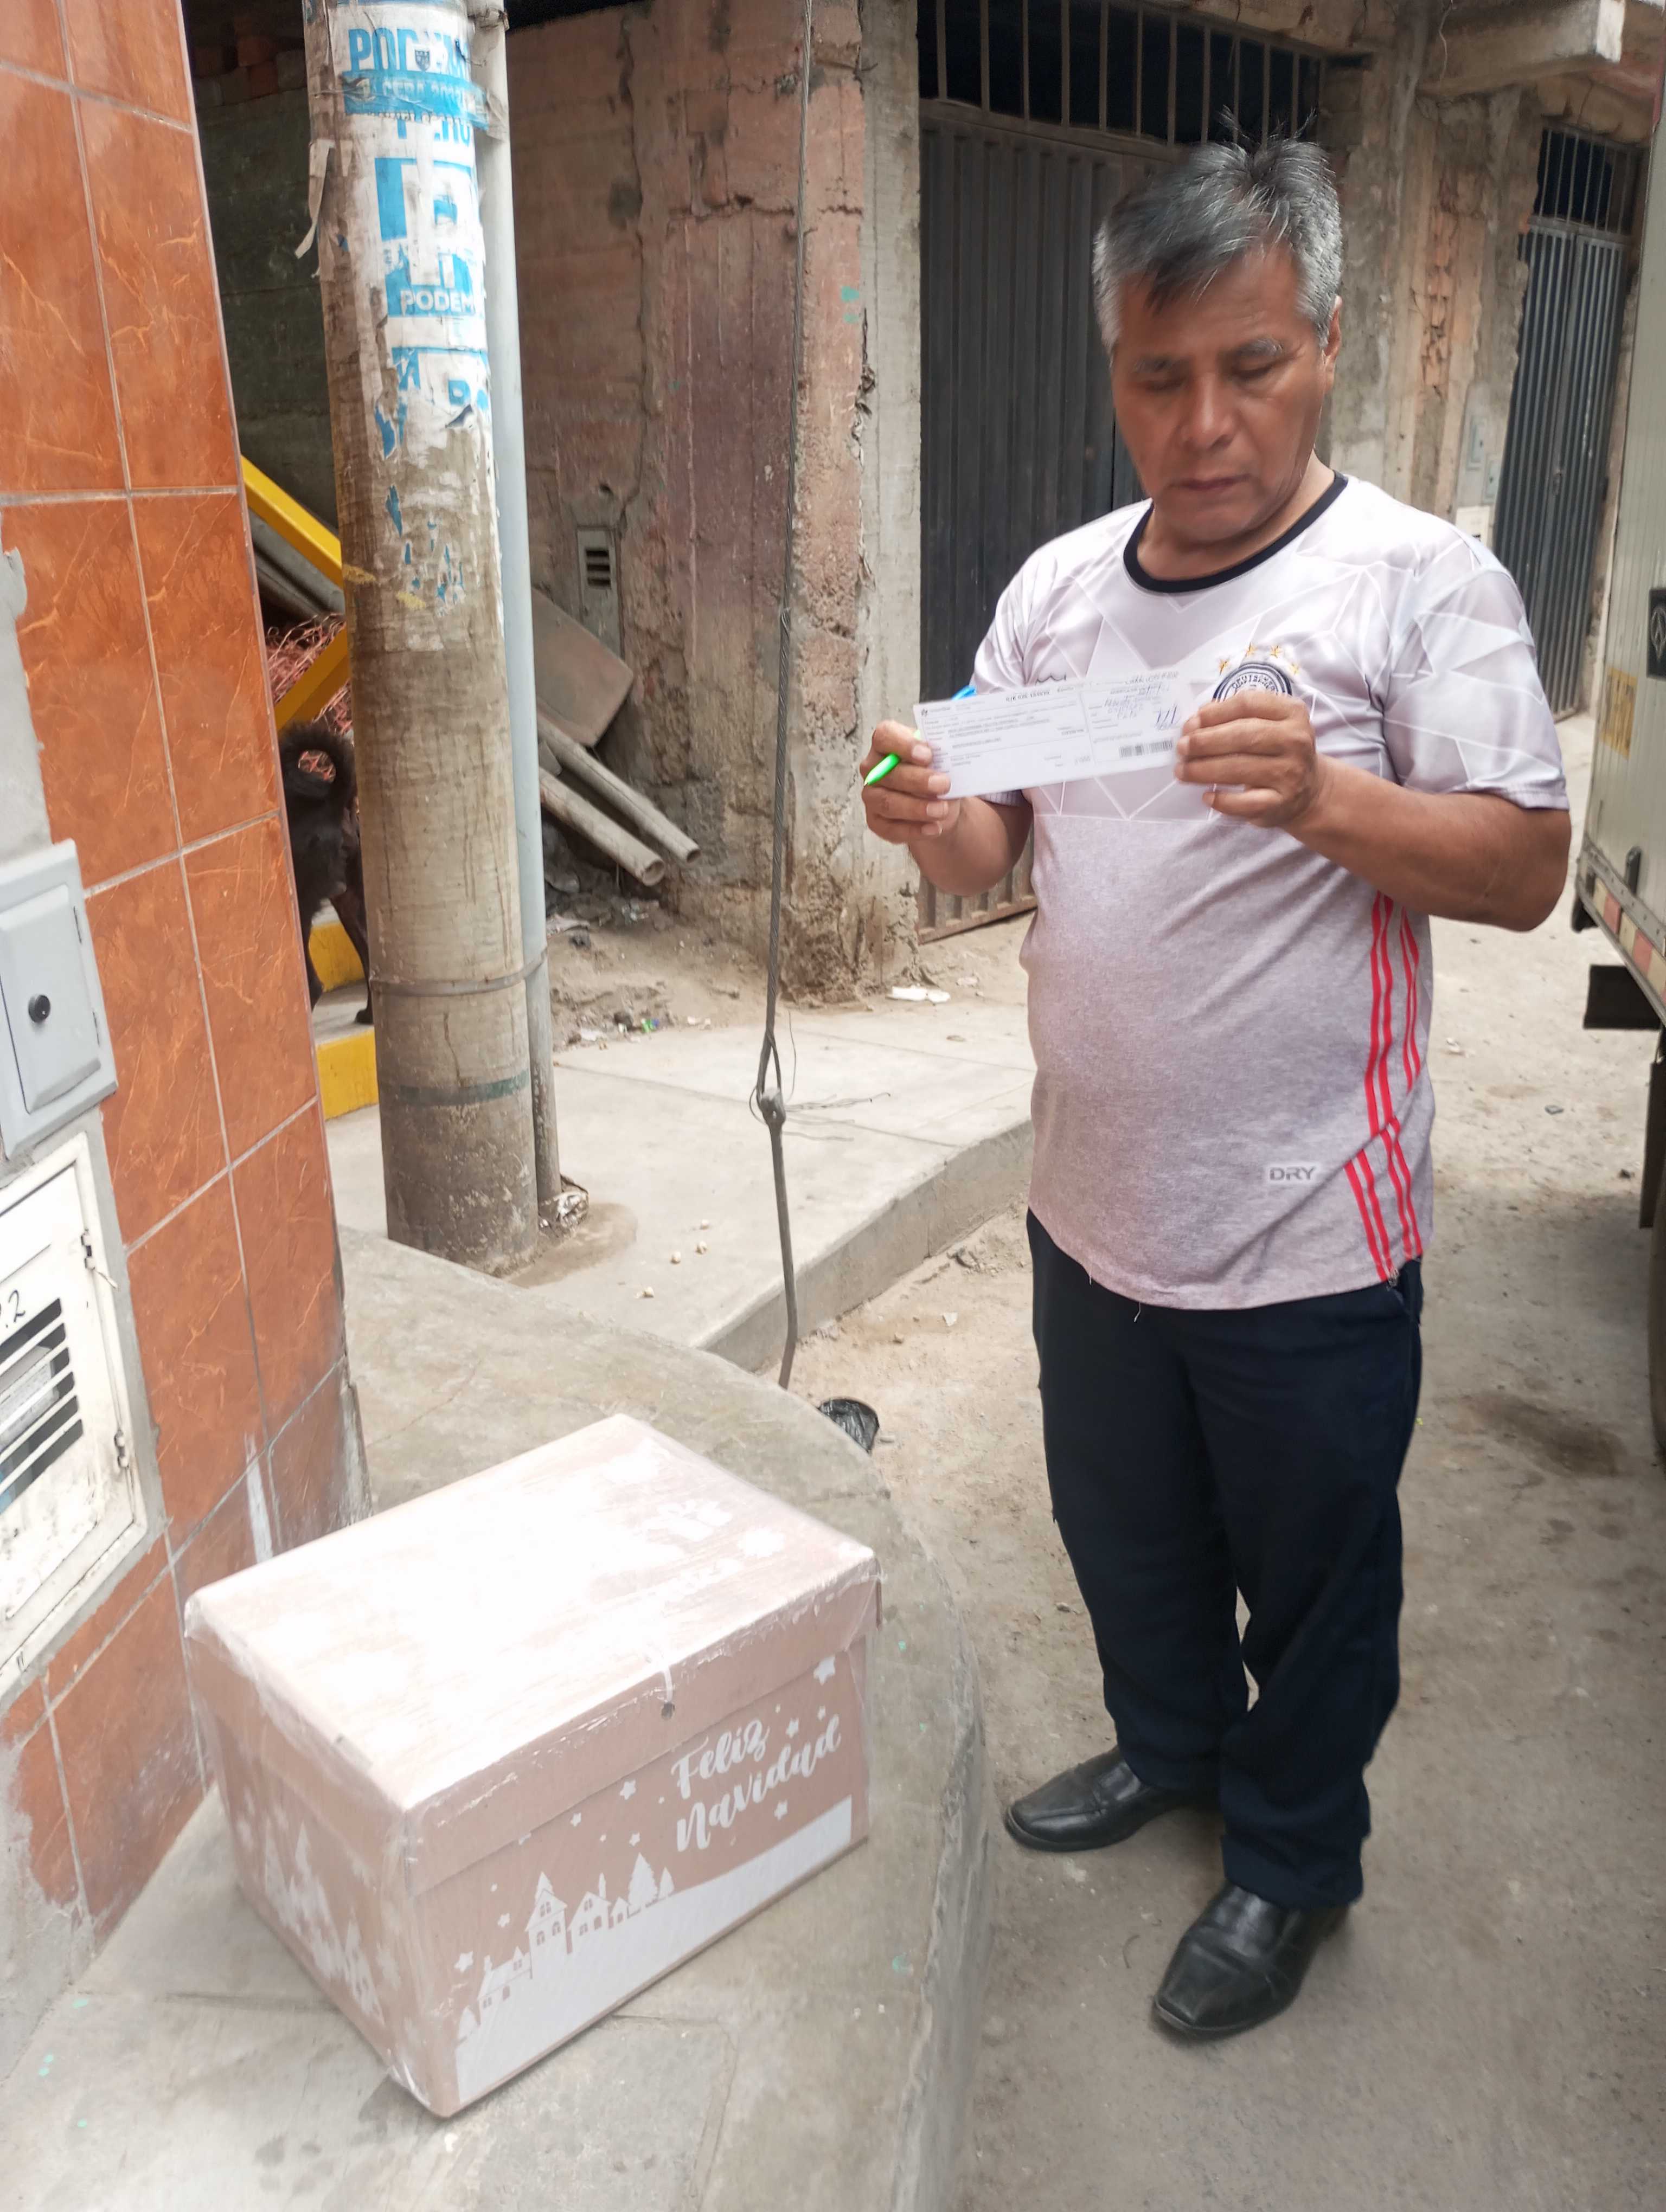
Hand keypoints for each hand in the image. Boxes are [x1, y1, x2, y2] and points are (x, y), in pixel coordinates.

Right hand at [860, 721, 959, 844]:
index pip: (885, 736)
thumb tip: (951, 761)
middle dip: (917, 781)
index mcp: (887, 743)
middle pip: (889, 773)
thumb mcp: (942, 758)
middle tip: (943, 785)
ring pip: (887, 802)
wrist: (940, 800)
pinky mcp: (875, 820)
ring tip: (941, 811)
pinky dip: (914, 830)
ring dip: (916, 808)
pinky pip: (890, 828)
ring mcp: (871, 795)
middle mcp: (873, 768)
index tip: (928, 756)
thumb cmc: (937, 770)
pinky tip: (934, 828)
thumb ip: (942, 756)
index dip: (904, 745)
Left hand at [1173, 690, 1332, 829]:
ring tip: (1182, 771)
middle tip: (1181, 748)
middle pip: (1241, 736)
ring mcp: (1290, 773)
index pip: (1248, 703)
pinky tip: (1206, 796)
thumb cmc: (1278, 751)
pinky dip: (1221, 800)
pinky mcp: (1281, 803)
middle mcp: (1295, 740)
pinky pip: (1244, 803)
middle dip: (1204, 742)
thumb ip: (1236, 716)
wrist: (1309, 791)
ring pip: (1238, 769)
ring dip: (1202, 770)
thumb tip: (1198, 719)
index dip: (1215, 712)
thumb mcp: (1268, 724)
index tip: (1192, 723)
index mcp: (1291, 712)